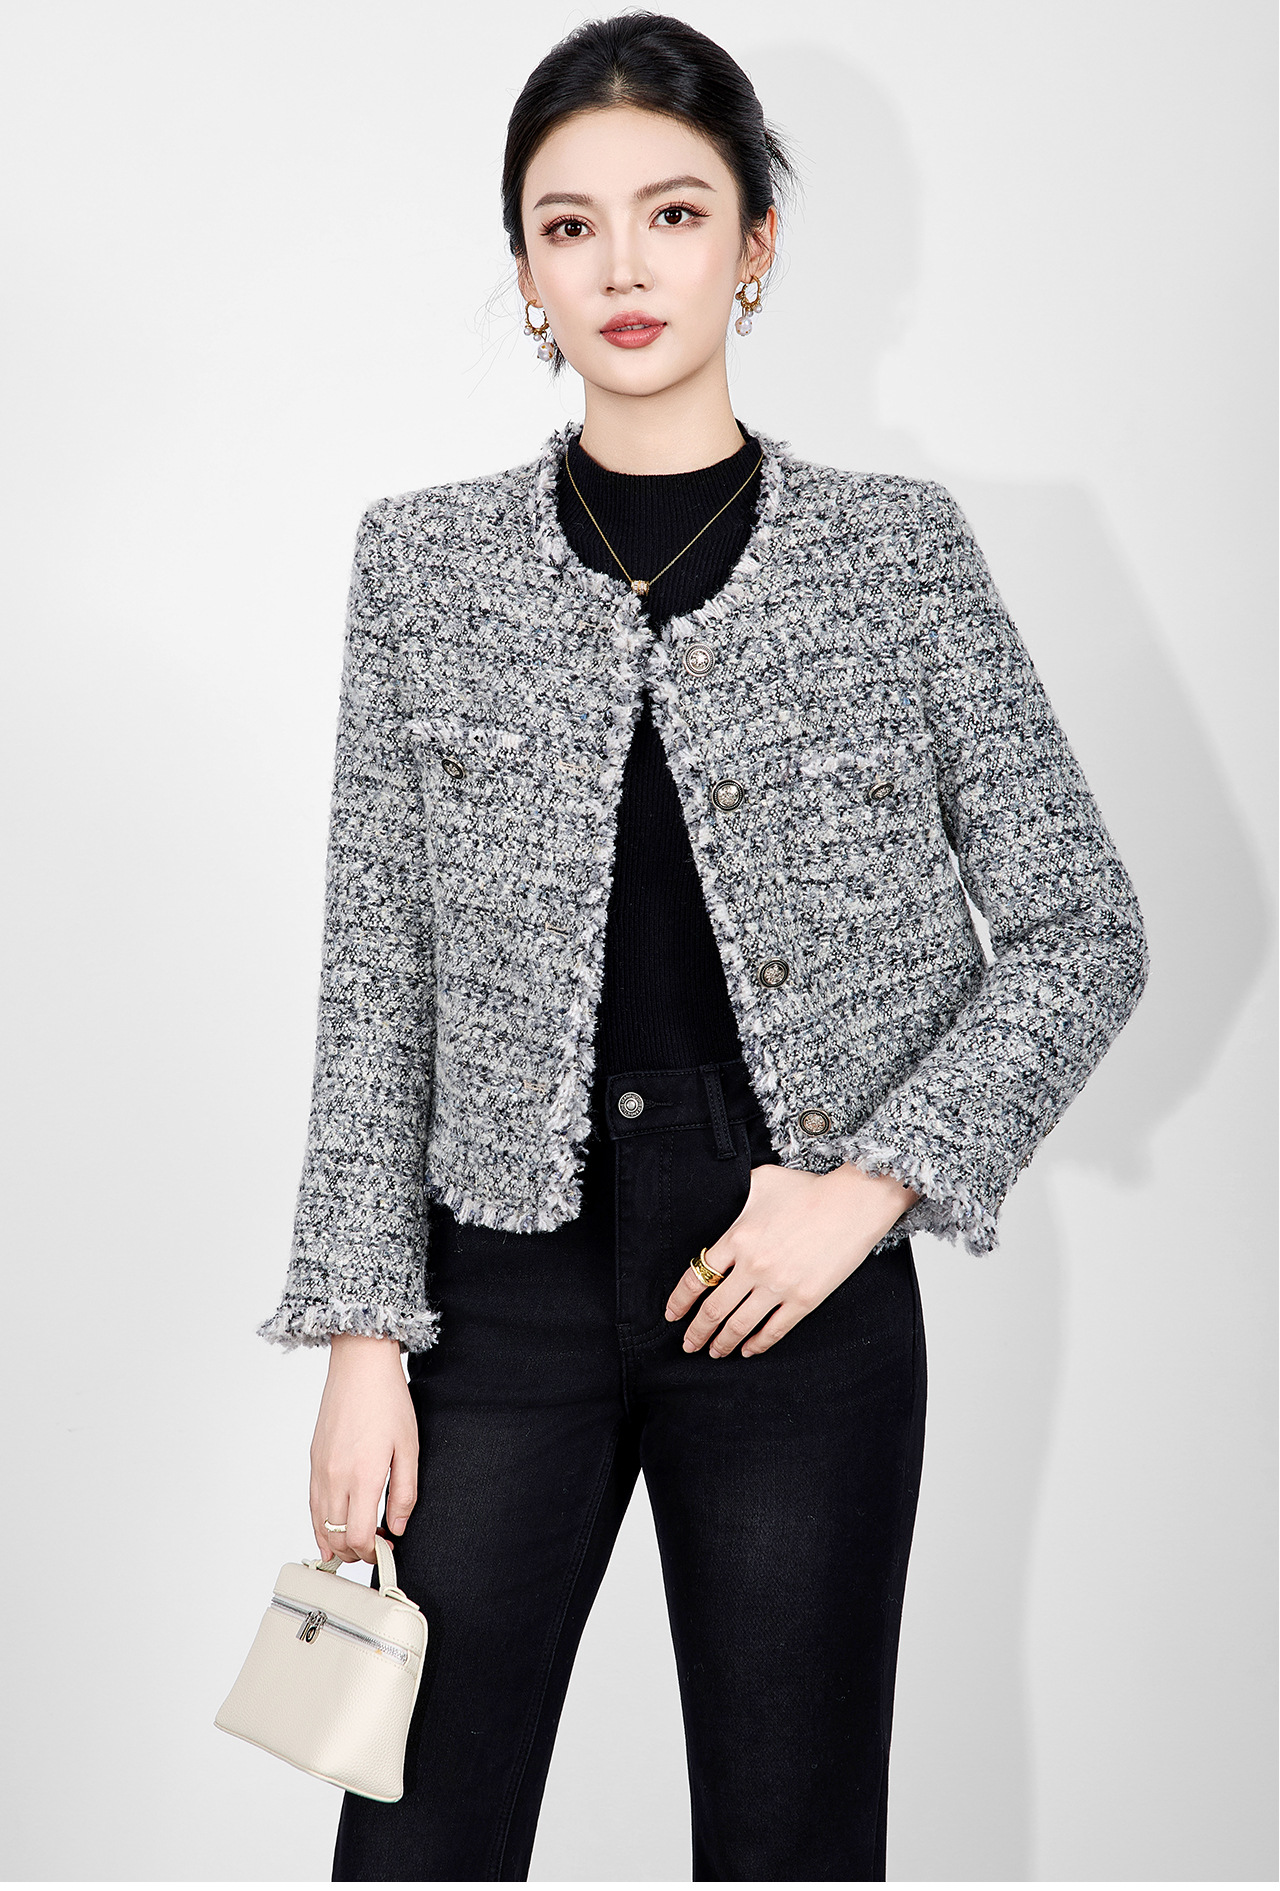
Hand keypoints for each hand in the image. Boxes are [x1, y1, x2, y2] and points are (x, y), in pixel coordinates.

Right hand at [310, 1334, 418, 1564]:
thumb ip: (405, 1493)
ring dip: (336, 1543)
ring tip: (356, 1545)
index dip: (373, 1553)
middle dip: (356, 1553)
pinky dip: (320, 1524)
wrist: (359, 1367)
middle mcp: (336, 1477)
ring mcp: (320, 1470)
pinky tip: (331, 1530)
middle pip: (337, 1537)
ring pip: (319, 1525)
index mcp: (364, 1476)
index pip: (360, 1537)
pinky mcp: (313, 1461)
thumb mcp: (409, 1447)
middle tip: (376, 1548)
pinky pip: (313, 1504)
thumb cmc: (388, 1401)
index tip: (388, 1549)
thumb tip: (398, 1527)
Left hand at [665, 1160, 918, 1358]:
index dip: (680, 1301)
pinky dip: (757, 1344)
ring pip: (739, 1325)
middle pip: (713, 1309)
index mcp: (737, 1237)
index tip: (672, 1314)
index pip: (696, 1277)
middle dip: (696, 1332)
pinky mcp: (804, 1300)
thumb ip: (736, 1194)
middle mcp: (753, 1266)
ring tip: (713, 1352)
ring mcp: (778, 1286)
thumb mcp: (762, 1180)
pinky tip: (747, 1350)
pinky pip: (773, 1330)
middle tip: (687, 1344)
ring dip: (722, 1343)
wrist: (854, 1202)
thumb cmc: (808, 1188)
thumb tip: (721, 1194)